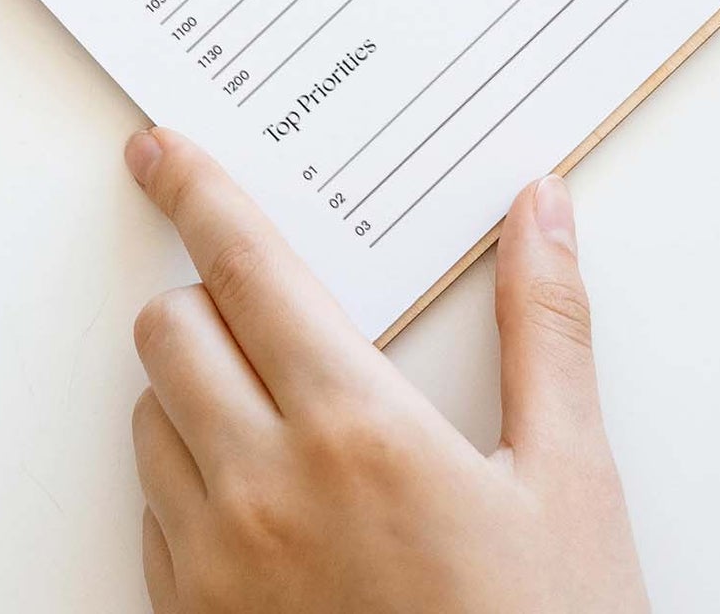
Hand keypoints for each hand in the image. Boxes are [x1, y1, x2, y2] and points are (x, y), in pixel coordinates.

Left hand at [123, 126, 648, 612]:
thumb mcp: (569, 484)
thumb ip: (545, 330)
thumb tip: (541, 208)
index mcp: (355, 428)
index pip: (243, 265)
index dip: (193, 191)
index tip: (159, 149)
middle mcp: (262, 490)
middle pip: (167, 331)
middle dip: (206, 299)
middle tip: (271, 315)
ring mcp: (215, 571)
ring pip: (150, 421)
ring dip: (196, 395)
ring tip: (289, 425)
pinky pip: (152, 518)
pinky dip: (192, 486)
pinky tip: (273, 511)